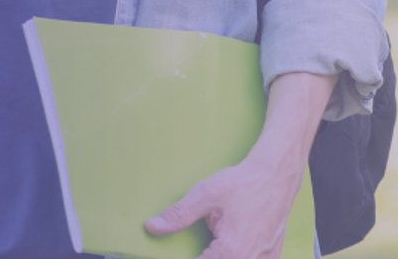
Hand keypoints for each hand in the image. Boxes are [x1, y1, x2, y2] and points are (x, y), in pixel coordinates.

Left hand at [144, 154, 303, 257]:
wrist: (275, 178)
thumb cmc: (241, 185)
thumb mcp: (204, 196)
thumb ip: (178, 216)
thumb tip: (152, 227)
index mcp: (231, 251)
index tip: (171, 255)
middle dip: (204, 256)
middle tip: (198, 245)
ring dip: (220, 257)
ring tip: (209, 247)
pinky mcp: (272, 256)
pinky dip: (239, 256)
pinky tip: (230, 249)